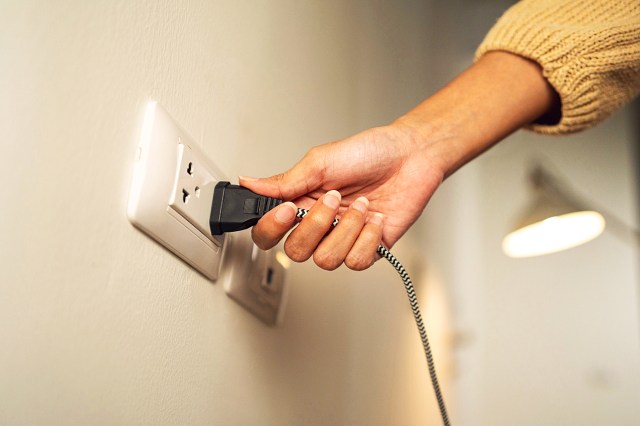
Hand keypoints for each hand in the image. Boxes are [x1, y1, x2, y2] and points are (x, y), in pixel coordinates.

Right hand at [240, 124, 445, 270]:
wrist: (411, 156)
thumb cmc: (369, 152)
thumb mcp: (321, 161)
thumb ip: (284, 180)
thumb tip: (248, 183)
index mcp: (300, 203)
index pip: (268, 232)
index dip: (271, 229)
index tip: (287, 209)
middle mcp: (319, 225)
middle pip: (294, 253)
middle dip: (315, 226)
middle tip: (333, 198)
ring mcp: (343, 239)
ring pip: (326, 260)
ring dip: (346, 229)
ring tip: (361, 205)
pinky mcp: (368, 249)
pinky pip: (356, 261)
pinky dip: (367, 237)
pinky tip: (375, 217)